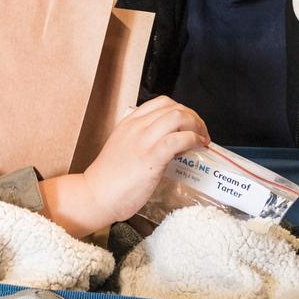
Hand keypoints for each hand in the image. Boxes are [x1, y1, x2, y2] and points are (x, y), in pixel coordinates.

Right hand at [83, 96, 208, 223]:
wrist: (95, 195)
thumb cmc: (109, 179)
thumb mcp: (123, 148)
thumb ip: (141, 140)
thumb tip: (168, 143)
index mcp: (129, 123)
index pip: (161, 102)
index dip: (181, 110)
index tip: (189, 124)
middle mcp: (136, 127)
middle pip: (173, 107)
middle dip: (194, 117)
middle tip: (201, 132)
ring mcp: (143, 140)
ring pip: (178, 117)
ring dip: (197, 126)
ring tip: (202, 139)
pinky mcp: (151, 157)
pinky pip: (178, 139)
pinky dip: (193, 139)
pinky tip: (198, 146)